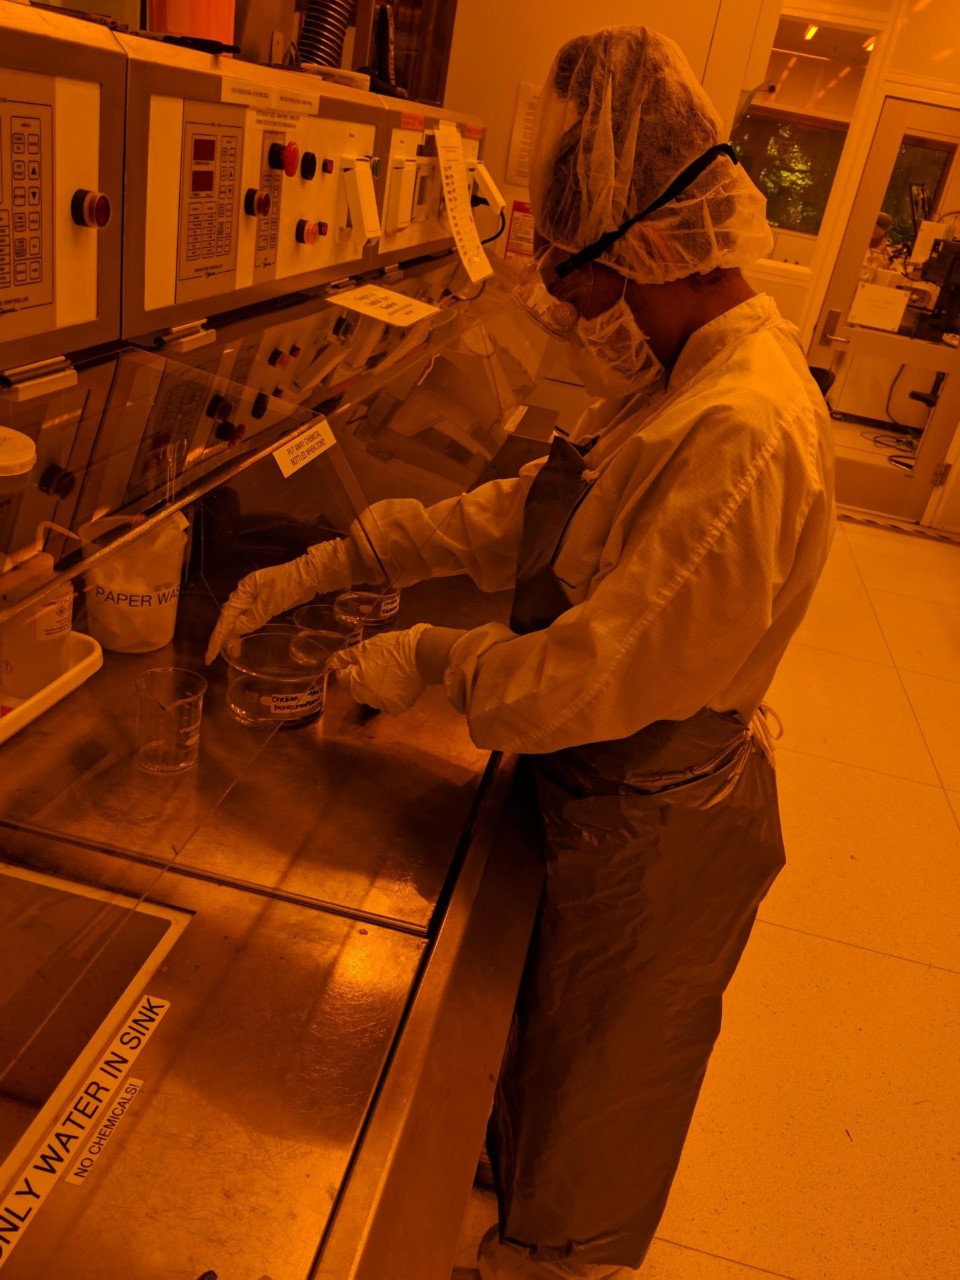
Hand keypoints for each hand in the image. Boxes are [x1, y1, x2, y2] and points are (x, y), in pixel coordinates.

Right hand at [205, 539, 354, 662]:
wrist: (309, 575)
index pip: (226, 617)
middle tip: (217, 657)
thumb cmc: (289, 586)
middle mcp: (245, 594)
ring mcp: (254, 597)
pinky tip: (242, 637)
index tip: (210, 655)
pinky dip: (244, 628)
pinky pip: (248, 617)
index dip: (218, 637)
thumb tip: (236, 631)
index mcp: (243, 591)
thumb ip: (252, 618)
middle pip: (228, 618)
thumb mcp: (270, 603)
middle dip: (222, 637)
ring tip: (233, 652)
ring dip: (233, 634)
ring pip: (238, 618)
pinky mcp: (264, 601)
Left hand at [328, 625, 429, 714]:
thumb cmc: (390, 648)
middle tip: (375, 663)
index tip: (359, 659)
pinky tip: (398, 681)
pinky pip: (388, 701)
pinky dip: (390, 694)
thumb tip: (332, 663)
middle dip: (361, 678)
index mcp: (355, 683)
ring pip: (372, 696)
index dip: (347, 668)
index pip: (342, 679)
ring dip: (375, 687)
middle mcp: (366, 699)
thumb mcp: (365, 647)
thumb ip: (346, 657)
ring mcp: (382, 705)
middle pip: (357, 689)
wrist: (421, 655)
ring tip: (389, 672)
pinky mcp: (397, 708)